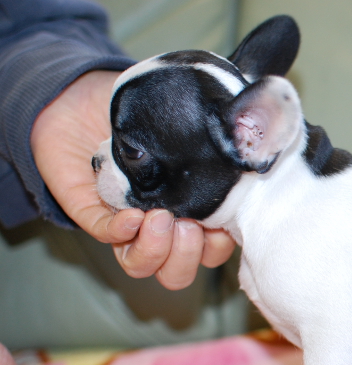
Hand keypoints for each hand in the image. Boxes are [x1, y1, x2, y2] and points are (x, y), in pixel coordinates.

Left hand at [31, 71, 235, 289]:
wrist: (88, 93)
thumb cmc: (149, 109)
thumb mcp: (193, 123)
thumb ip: (221, 136)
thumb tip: (251, 135)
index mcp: (192, 212)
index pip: (213, 250)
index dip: (221, 245)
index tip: (224, 219)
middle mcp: (161, 226)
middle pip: (179, 271)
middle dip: (189, 255)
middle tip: (189, 223)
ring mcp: (126, 224)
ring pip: (143, 266)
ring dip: (157, 251)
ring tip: (160, 218)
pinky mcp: (92, 212)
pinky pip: (105, 236)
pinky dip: (120, 231)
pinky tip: (131, 214)